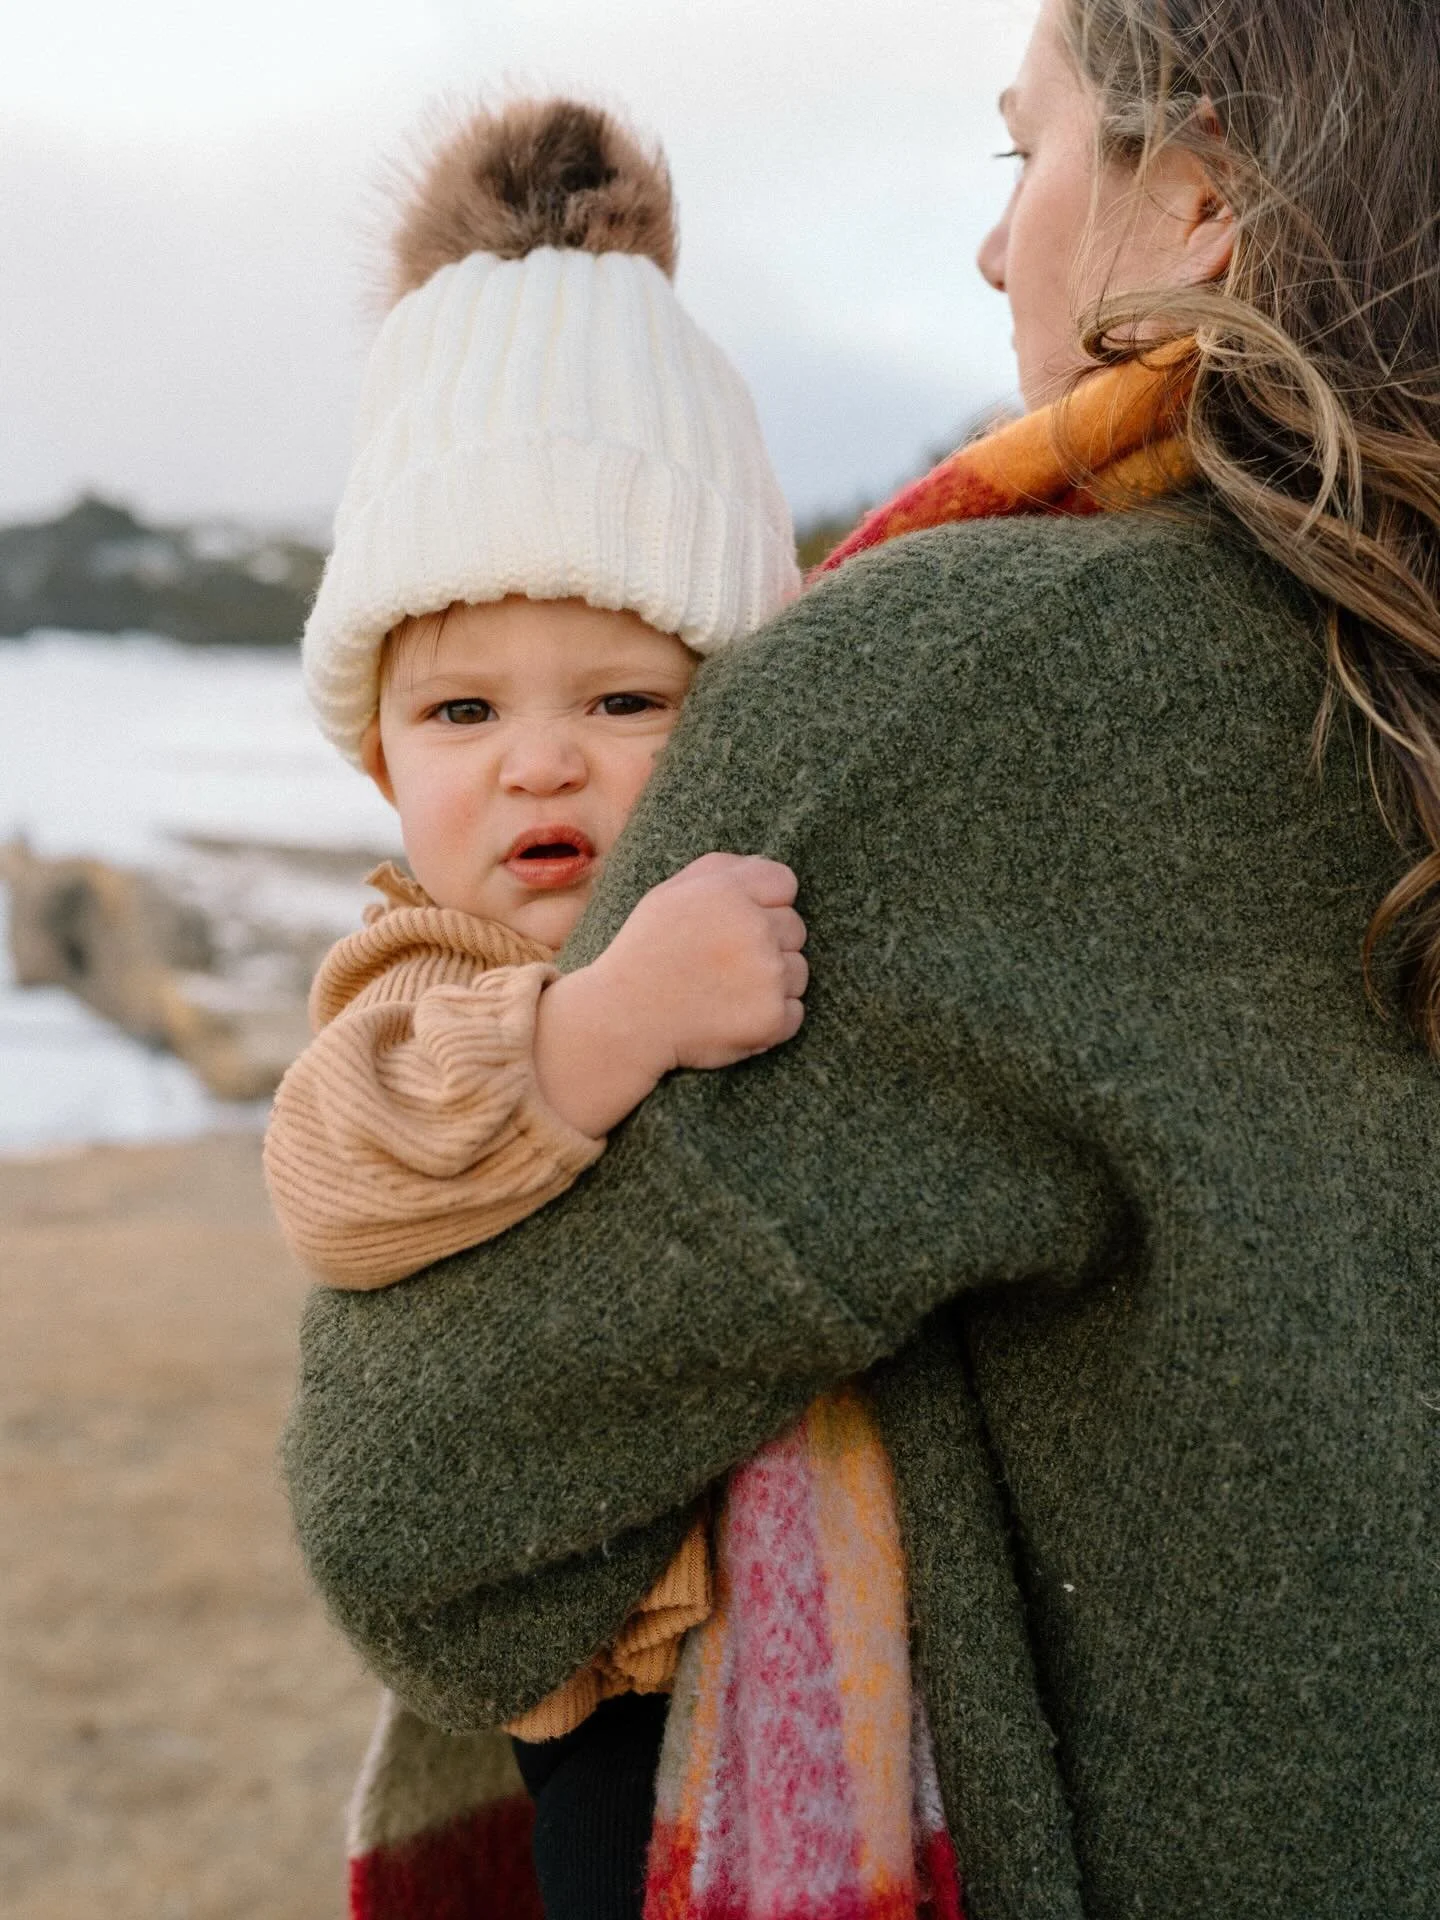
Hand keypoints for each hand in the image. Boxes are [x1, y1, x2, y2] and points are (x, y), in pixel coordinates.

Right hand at [595, 852, 807, 1073]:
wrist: (624, 1018)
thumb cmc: (645, 954)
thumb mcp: (669, 894)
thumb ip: (720, 870)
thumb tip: (764, 863)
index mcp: (729, 891)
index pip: (784, 883)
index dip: (765, 903)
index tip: (739, 925)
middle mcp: (754, 929)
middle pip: (795, 928)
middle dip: (769, 944)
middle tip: (725, 963)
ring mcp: (768, 974)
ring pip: (798, 971)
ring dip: (773, 983)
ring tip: (726, 991)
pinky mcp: (772, 1017)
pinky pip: (794, 1012)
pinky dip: (771, 1019)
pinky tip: (733, 1016)